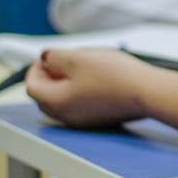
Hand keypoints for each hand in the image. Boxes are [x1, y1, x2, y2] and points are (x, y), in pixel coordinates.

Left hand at [26, 49, 156, 127]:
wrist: (147, 92)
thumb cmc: (114, 76)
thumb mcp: (78, 57)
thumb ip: (55, 56)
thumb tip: (46, 58)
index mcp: (55, 101)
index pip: (31, 85)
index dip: (35, 67)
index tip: (47, 56)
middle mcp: (66, 116)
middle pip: (45, 97)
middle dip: (49, 78)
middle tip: (60, 62)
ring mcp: (84, 120)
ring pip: (63, 102)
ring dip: (64, 85)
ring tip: (80, 68)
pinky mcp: (100, 119)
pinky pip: (80, 106)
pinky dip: (80, 92)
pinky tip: (96, 79)